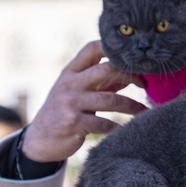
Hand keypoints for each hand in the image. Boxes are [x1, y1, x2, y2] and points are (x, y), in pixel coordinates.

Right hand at [23, 41, 146, 162]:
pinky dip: (118, 128)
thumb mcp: (75, 92)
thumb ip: (99, 83)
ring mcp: (71, 103)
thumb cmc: (63, 112)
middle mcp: (70, 84)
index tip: (131, 56)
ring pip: (110, 100)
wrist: (40, 139)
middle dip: (130, 75)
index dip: (112, 47)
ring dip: (132, 106)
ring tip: (144, 111)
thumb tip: (128, 77)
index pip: (91, 49)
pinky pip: (104, 124)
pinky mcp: (74, 123)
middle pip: (106, 70)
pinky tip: (127, 130)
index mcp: (70, 72)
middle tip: (145, 84)